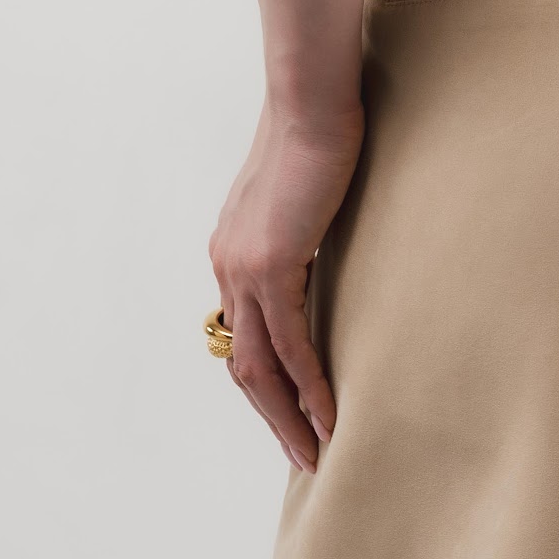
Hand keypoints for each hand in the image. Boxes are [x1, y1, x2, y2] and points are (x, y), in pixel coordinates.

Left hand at [210, 97, 364, 470]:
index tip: (296, 417)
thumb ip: (307, 231)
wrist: (312, 102)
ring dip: (288, 416)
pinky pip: (289, 344)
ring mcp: (244, 269)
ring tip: (318, 451)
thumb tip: (330, 245)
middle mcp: (228, 269)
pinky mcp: (271, 265)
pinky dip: (309, 384)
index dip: (269, 385)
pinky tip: (330, 414)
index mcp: (234, 254)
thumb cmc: (320, 134)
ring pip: (260, 367)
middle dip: (275, 418)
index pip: (246, 338)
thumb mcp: (307, 196)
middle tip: (306, 456)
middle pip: (244, 366)